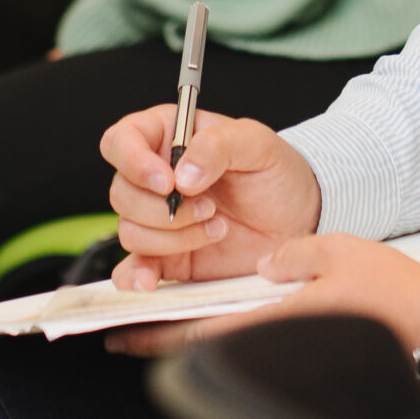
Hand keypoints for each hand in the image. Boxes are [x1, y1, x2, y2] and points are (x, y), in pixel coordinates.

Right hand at [98, 106, 320, 290]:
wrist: (298, 220)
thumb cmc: (276, 172)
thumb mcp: (256, 143)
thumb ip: (217, 146)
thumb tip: (182, 175)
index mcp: (167, 138)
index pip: (121, 141)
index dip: (133, 161)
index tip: (167, 181)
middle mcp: (155, 178)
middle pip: (122, 192)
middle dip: (165, 207)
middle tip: (210, 207)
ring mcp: (158, 220)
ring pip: (130, 230)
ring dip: (173, 236)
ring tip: (217, 228)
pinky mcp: (166, 258)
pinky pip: (132, 269)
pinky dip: (135, 276)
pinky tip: (152, 281)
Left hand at [104, 235, 419, 359]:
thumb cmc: (389, 288)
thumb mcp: (335, 253)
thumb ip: (292, 257)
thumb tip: (265, 263)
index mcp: (279, 320)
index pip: (203, 333)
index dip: (158, 336)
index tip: (124, 334)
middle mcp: (279, 335)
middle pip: (205, 339)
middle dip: (164, 333)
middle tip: (128, 322)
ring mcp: (289, 336)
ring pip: (226, 332)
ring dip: (192, 323)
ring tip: (164, 307)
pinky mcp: (302, 331)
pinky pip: (251, 326)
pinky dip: (223, 317)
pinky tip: (216, 302)